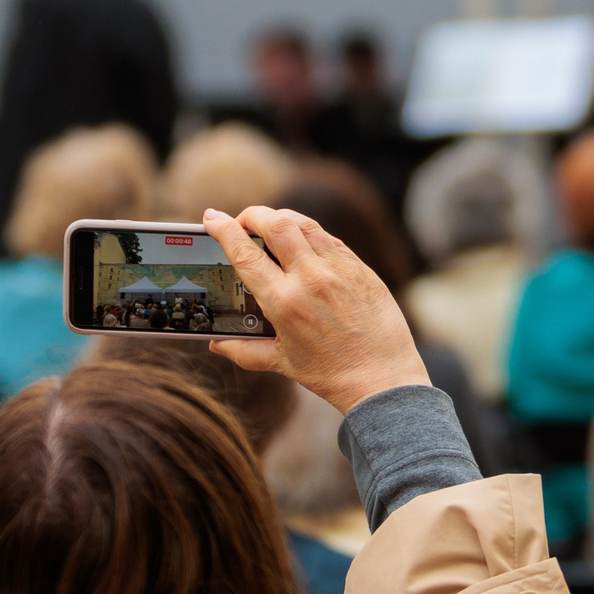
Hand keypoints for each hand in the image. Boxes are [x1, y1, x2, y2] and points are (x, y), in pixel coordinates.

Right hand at [204, 206, 429, 412]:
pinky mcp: (360, 268)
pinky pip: (329, 238)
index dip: (223, 229)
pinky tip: (303, 243)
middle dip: (251, 215)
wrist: (382, 379)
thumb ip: (244, 350)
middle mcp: (310, 278)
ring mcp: (339, 269)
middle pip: (275, 223)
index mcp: (284, 302)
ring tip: (270, 227)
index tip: (211, 217)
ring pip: (304, 223)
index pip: (245, 253)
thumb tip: (216, 343)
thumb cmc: (330, 374)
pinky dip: (309, 234)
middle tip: (242, 221)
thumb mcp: (281, 362)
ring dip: (281, 218)